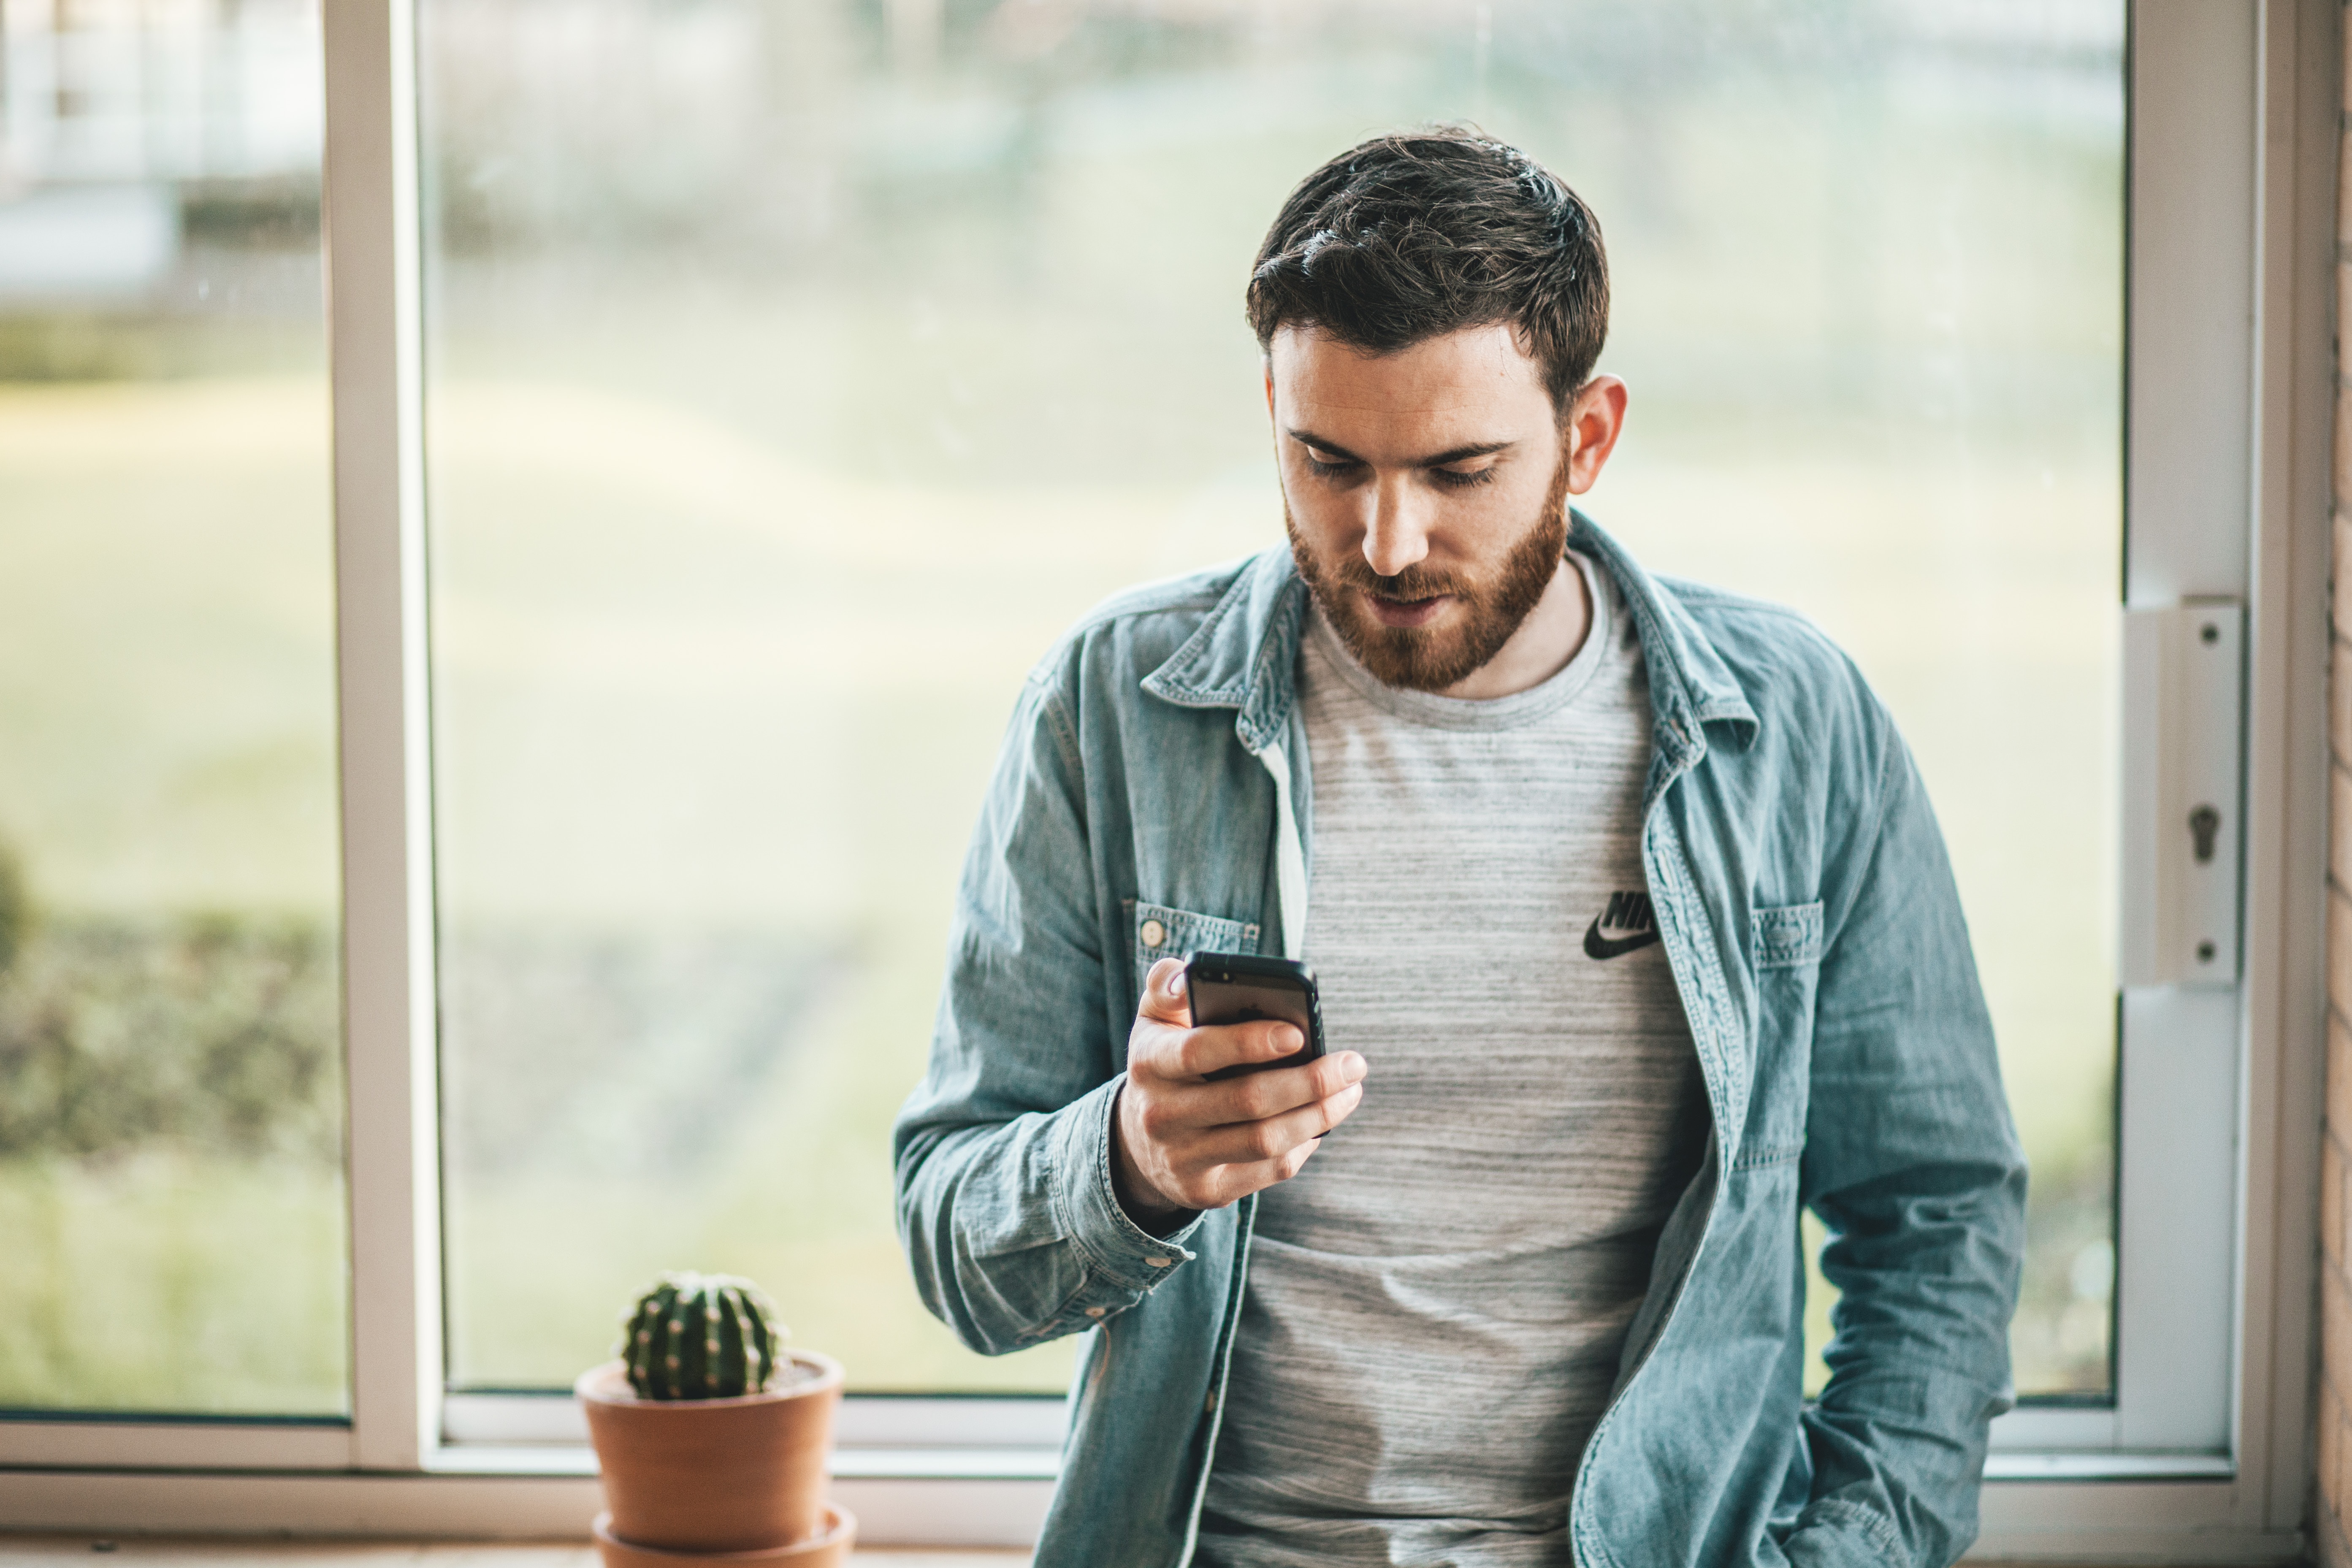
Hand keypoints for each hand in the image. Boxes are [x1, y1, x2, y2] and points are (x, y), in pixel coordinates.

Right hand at [1110, 956, 1367, 1228]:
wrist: (1138, 1138)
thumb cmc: (1166, 1061)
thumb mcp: (1155, 1018)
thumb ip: (1169, 986)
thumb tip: (1190, 978)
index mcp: (1149, 1062)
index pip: (1198, 1050)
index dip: (1249, 1042)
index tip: (1298, 1033)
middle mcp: (1160, 1115)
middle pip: (1247, 1101)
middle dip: (1310, 1082)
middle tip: (1354, 1064)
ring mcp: (1182, 1158)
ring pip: (1265, 1140)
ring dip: (1318, 1115)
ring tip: (1350, 1091)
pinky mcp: (1205, 1191)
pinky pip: (1268, 1170)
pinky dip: (1303, 1145)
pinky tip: (1321, 1123)